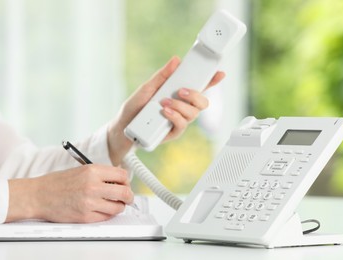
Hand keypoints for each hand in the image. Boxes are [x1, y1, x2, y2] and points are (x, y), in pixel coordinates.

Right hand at [6, 165, 133, 222]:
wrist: (38, 195)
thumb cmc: (58, 183)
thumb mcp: (82, 170)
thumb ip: (101, 174)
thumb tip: (120, 180)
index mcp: (92, 171)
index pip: (122, 175)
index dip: (126, 181)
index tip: (125, 184)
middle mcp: (93, 186)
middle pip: (124, 192)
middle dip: (128, 196)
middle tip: (127, 197)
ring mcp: (89, 202)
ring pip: (118, 207)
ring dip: (119, 206)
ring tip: (113, 204)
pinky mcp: (85, 216)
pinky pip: (106, 217)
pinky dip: (107, 214)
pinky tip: (102, 209)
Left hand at [107, 56, 224, 164]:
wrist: (123, 126)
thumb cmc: (135, 107)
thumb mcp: (147, 87)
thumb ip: (162, 75)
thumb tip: (176, 60)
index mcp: (178, 94)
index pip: (199, 87)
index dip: (212, 80)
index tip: (219, 73)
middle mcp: (182, 107)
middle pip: (202, 102)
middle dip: (196, 95)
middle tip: (182, 90)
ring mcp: (179, 120)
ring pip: (193, 114)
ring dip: (180, 106)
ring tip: (164, 103)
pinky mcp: (173, 132)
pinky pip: (182, 125)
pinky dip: (175, 117)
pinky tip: (165, 112)